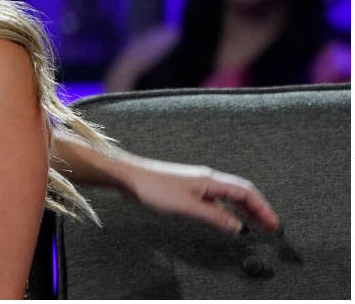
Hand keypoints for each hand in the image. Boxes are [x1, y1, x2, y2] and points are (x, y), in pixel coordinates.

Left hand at [122, 157, 279, 233]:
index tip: (274, 225)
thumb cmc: (154, 187)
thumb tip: (237, 228)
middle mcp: (208, 179)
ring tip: (255, 224)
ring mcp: (198, 184)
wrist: (130, 177)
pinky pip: (217, 200)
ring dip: (244, 210)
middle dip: (258, 210)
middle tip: (270, 227)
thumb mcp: (188, 207)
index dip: (263, 209)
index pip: (247, 193)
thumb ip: (215, 218)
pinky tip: (226, 220)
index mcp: (212, 180)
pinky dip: (228, 210)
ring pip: (230, 196)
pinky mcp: (189, 190)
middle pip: (242, 193)